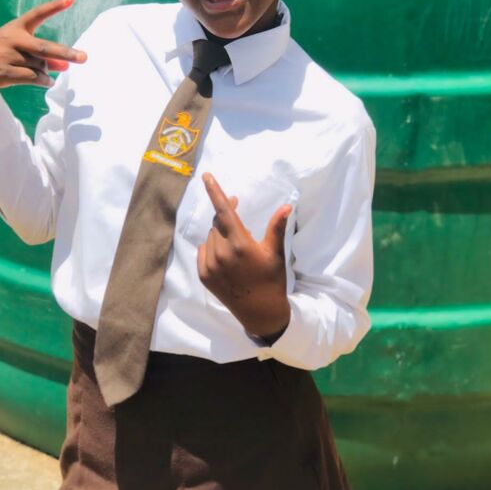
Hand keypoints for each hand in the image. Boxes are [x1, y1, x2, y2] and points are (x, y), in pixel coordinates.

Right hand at [0, 0, 86, 115]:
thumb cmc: (1, 55)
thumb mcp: (19, 50)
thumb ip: (44, 57)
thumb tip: (66, 66)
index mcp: (16, 27)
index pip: (38, 14)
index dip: (54, 7)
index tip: (71, 0)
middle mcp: (12, 39)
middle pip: (44, 48)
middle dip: (65, 53)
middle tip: (84, 58)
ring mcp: (7, 55)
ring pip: (39, 66)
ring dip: (47, 72)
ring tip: (46, 75)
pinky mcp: (4, 72)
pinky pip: (33, 78)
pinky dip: (44, 81)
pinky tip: (47, 82)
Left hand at [197, 172, 291, 338]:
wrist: (260, 312)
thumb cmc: (271, 279)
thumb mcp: (275, 253)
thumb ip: (277, 227)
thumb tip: (287, 205)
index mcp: (241, 245)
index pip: (224, 211)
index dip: (215, 192)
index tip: (206, 176)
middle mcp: (222, 254)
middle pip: (218, 223)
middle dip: (227, 218)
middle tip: (241, 226)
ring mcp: (211, 266)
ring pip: (210, 237)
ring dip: (220, 235)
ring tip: (237, 248)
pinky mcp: (204, 275)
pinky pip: (203, 251)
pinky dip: (212, 248)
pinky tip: (225, 257)